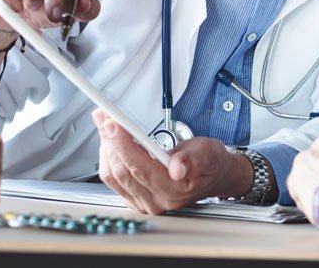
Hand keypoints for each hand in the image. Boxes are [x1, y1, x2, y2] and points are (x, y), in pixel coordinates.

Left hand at [92, 109, 249, 214]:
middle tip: (106, 117)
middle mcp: (156, 201)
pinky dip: (108, 156)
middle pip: (121, 171)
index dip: (122, 144)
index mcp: (174, 190)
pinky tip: (110, 141)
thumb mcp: (208, 153)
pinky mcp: (134, 198)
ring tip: (107, 125)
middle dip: (110, 141)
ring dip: (106, 147)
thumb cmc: (209, 163)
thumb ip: (193, 159)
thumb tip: (178, 168)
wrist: (213, 175)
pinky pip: (112, 179)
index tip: (113, 124)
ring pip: (112, 175)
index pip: (139, 167)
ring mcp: (143, 202)